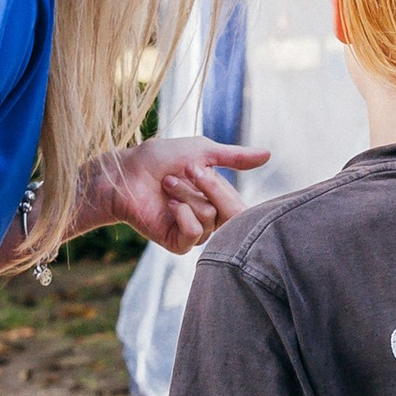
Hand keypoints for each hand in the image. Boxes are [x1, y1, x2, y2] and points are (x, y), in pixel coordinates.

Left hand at [92, 137, 268, 253]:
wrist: (125, 173)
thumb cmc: (159, 159)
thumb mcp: (202, 152)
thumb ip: (235, 157)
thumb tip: (269, 155)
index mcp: (216, 199)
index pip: (237, 203)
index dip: (219, 184)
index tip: (196, 167)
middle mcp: (209, 218)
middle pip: (231, 213)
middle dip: (208, 188)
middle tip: (184, 172)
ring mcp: (193, 232)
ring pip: (210, 219)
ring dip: (186, 196)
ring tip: (166, 185)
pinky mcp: (177, 244)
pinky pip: (194, 234)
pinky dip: (182, 214)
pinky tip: (168, 205)